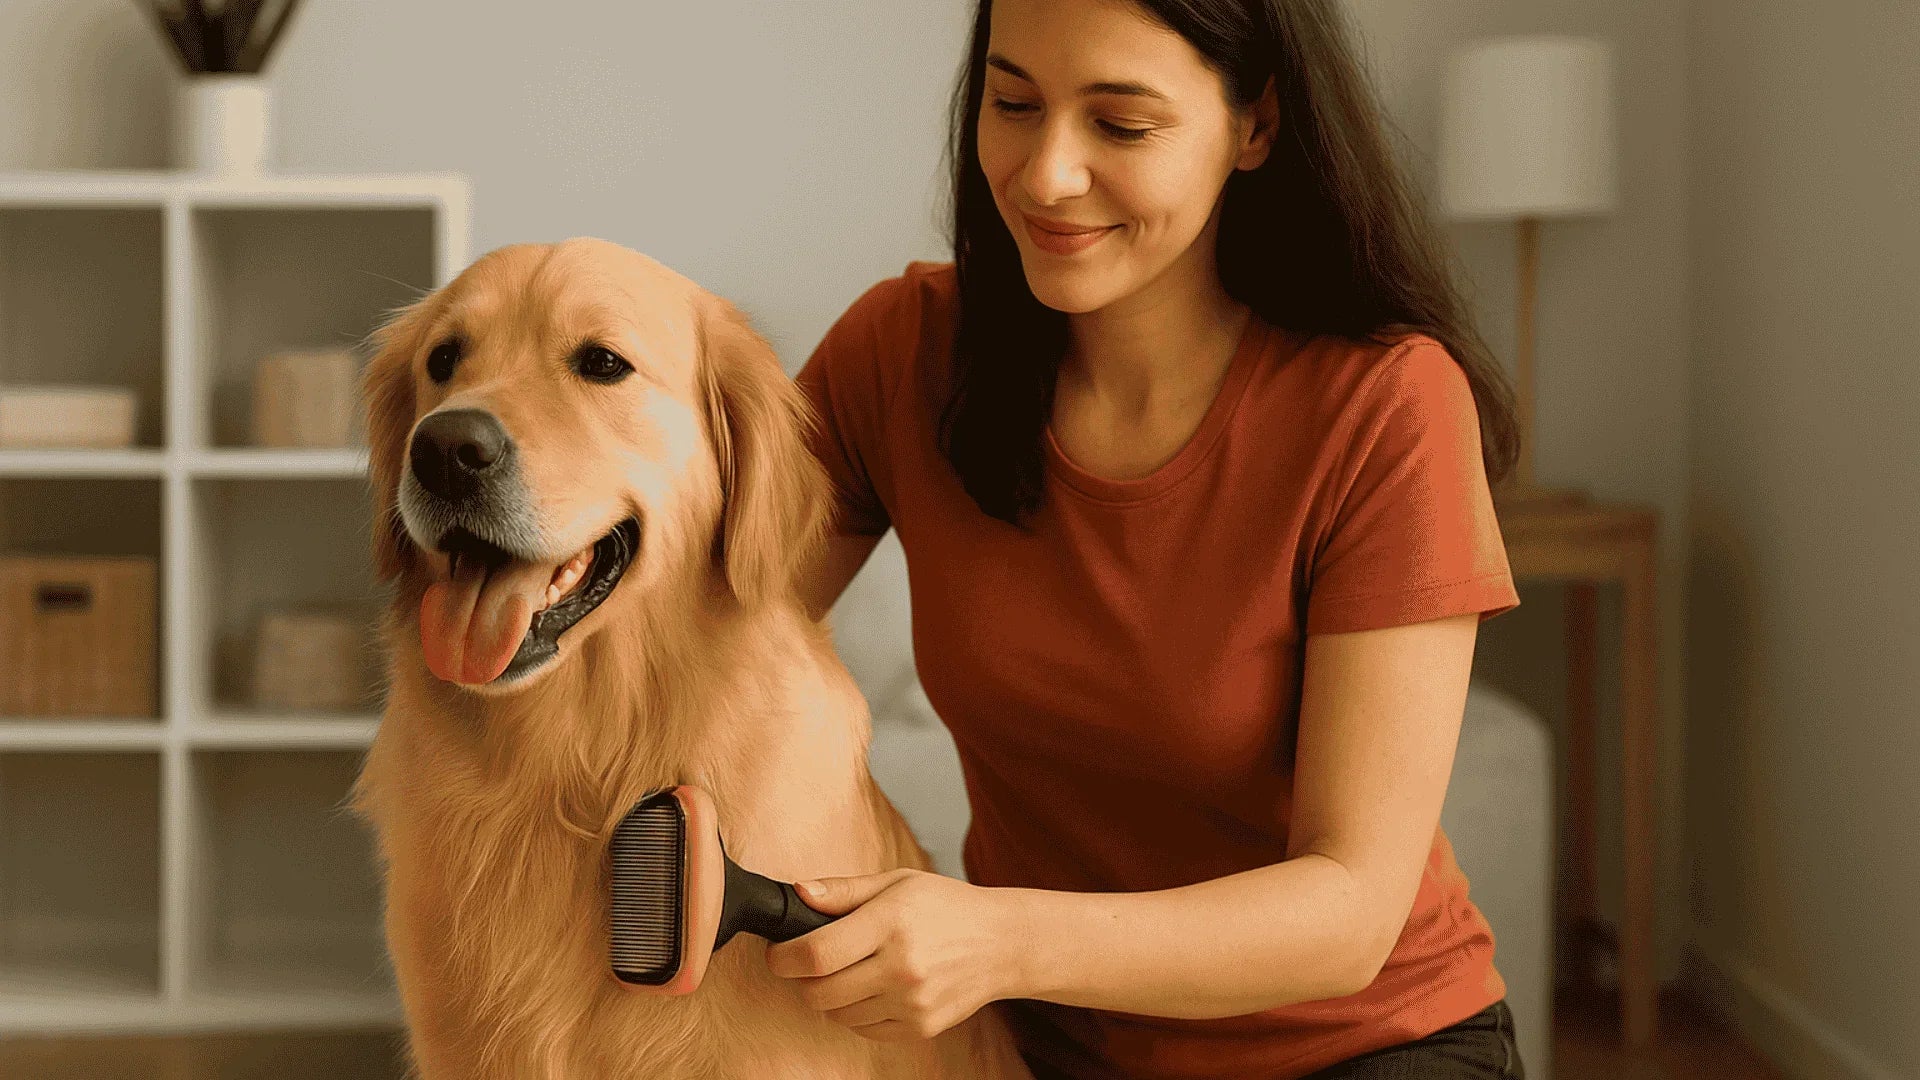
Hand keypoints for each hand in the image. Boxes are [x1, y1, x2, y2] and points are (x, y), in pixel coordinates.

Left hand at [764, 868, 1025, 1041]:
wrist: (1001, 943)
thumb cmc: (945, 906)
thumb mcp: (896, 883)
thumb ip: (843, 891)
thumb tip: (796, 893)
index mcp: (891, 923)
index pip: (816, 954)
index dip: (783, 958)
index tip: (778, 953)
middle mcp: (902, 967)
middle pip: (819, 992)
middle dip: (801, 980)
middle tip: (808, 962)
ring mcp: (913, 1002)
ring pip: (838, 1014)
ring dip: (829, 996)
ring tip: (849, 970)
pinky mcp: (921, 1028)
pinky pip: (864, 1029)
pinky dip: (856, 1012)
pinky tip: (872, 988)